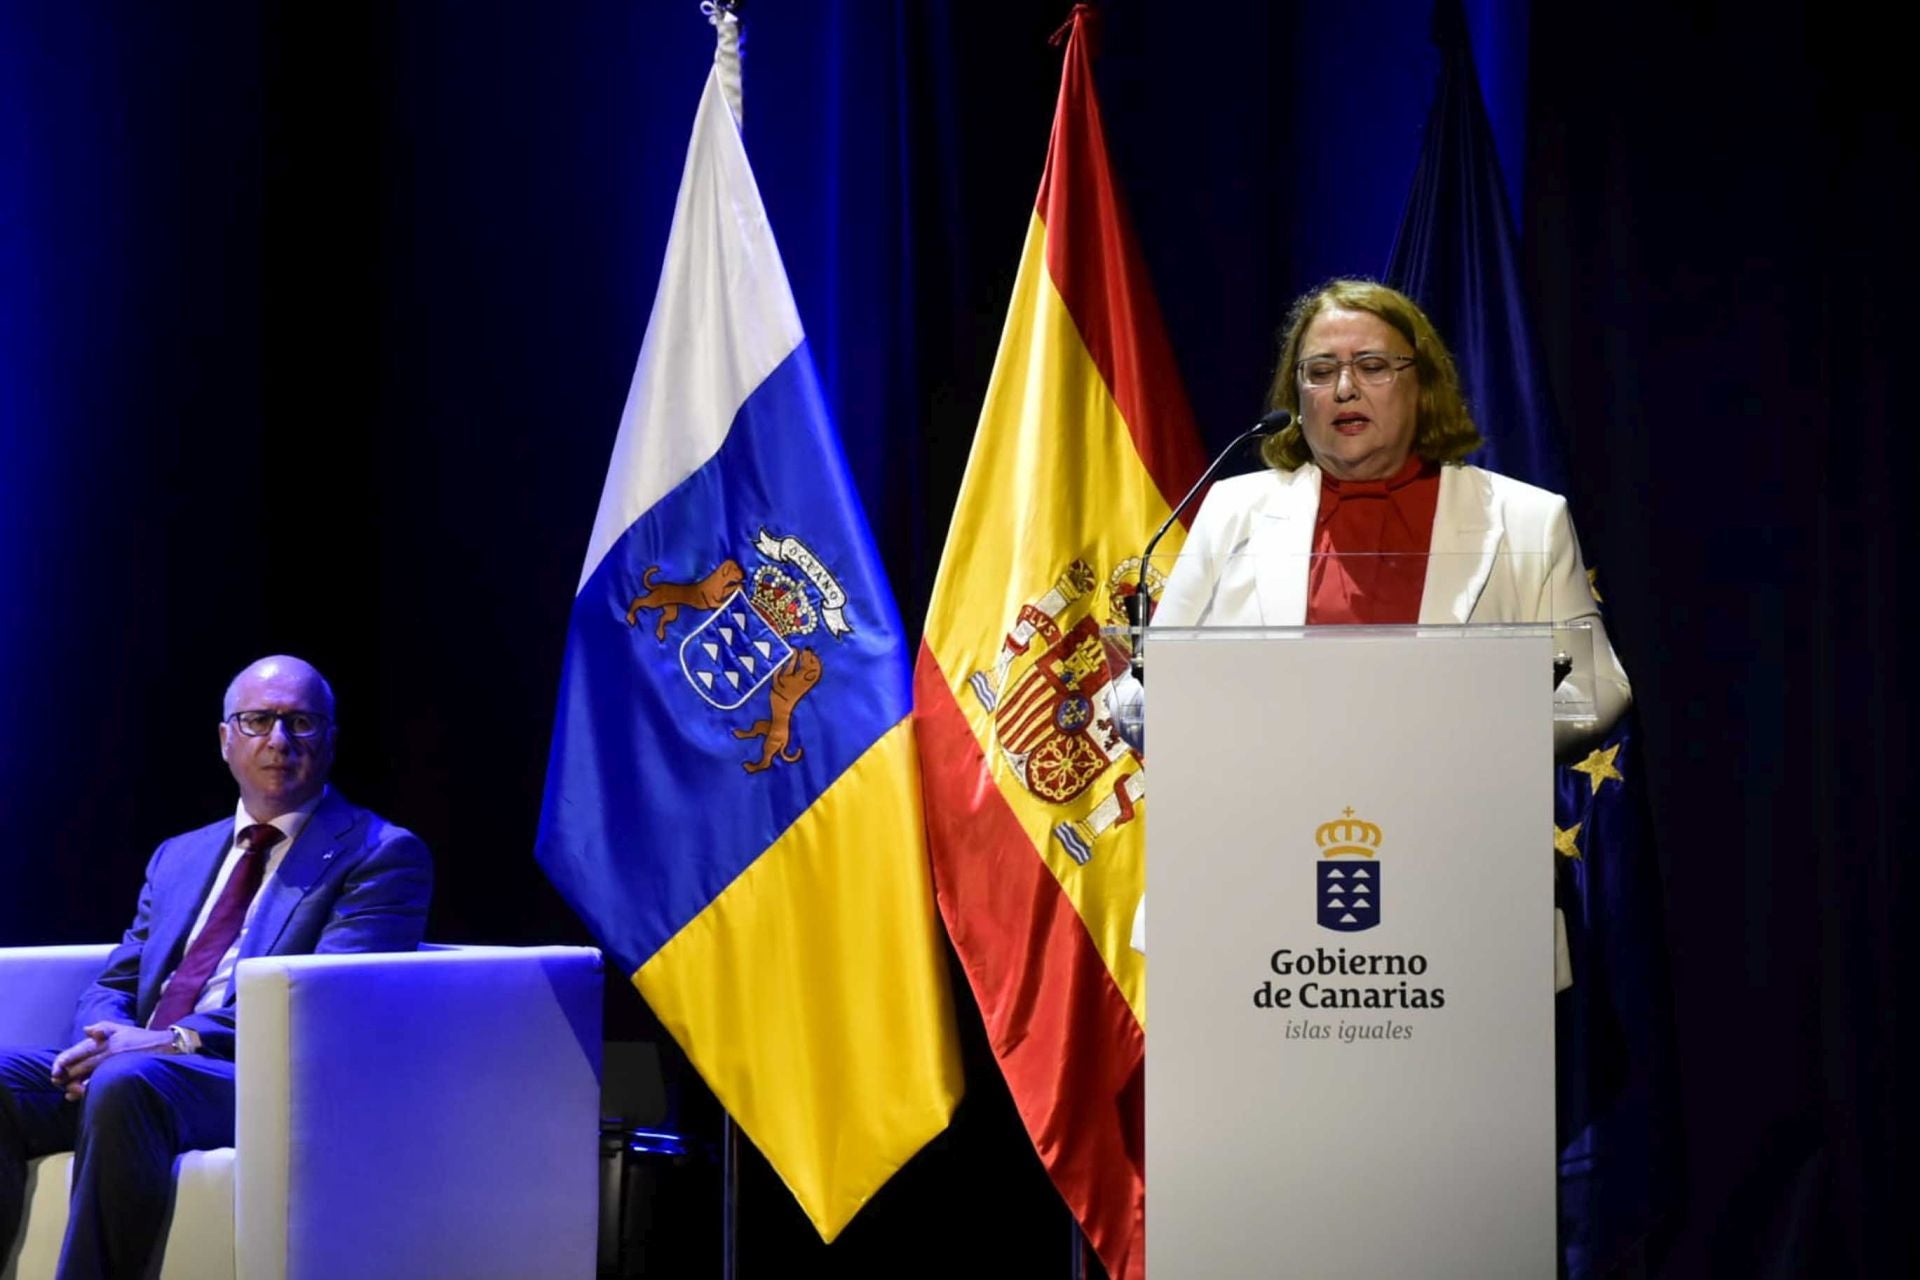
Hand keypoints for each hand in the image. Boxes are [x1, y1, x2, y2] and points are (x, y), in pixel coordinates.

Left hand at [50, 1021, 174, 1099]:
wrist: (166, 1047)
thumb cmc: (141, 1038)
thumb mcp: (122, 1028)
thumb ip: (102, 1027)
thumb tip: (86, 1030)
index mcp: (105, 1041)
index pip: (77, 1052)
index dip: (62, 1062)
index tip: (55, 1069)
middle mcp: (108, 1053)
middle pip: (78, 1067)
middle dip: (64, 1075)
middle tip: (57, 1080)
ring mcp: (113, 1066)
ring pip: (85, 1079)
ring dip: (72, 1085)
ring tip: (67, 1089)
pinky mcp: (119, 1075)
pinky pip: (97, 1086)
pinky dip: (84, 1091)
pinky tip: (76, 1094)